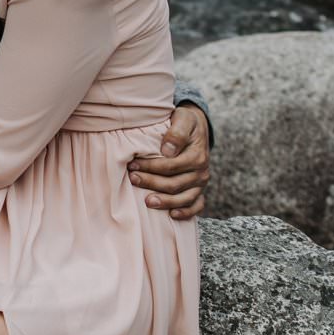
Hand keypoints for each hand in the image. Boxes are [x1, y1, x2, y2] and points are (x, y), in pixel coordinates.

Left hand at [128, 105, 209, 219]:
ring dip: (165, 202)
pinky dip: (186, 212)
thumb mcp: (183, 119)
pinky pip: (197, 206)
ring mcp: (200, 183)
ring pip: (184, 198)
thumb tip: (167, 150)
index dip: (150, 167)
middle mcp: (201, 171)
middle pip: (174, 184)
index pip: (171, 166)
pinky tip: (172, 215)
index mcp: (197, 155)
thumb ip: (176, 132)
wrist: (195, 127)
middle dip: (151, 183)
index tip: (132, 164)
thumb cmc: (184, 122)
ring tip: (146, 201)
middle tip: (132, 179)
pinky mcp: (199, 190)